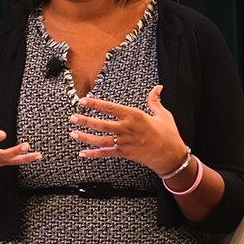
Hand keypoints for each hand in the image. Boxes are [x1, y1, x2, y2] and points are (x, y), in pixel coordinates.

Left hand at [70, 84, 187, 175]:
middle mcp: (127, 129)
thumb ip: (155, 101)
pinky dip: (93, 154)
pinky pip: (106, 153)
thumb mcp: (163, 114)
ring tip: (73, 133)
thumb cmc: (168, 134)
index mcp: (134, 116)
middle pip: (101, 124)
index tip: (83, 101)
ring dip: (85, 137)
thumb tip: (158, 87)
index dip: (95, 104)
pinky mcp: (124, 153)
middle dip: (85, 121)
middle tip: (72, 117)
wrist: (170, 156)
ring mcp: (124, 142)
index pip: (110, 108)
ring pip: (100, 140)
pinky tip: (83, 153)